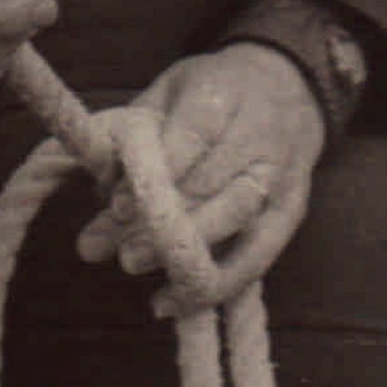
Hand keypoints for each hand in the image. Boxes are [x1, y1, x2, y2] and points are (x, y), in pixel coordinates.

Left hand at [76, 45, 326, 311]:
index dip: (151, 180)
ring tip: (134, 265)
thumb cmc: (213, 91)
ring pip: (234, 221)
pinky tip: (173, 302)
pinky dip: (216, 284)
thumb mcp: (166, 92)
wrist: (289, 84)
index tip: (115, 206)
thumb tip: (94, 189)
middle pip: (207, 187)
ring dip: (182, 253)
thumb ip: (129, 137)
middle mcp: (256, 138)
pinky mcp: (291, 210)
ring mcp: (279, 177)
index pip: (186, 142)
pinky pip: (258, 255)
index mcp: (220, 98)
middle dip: (158, 225)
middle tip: (120, 252)